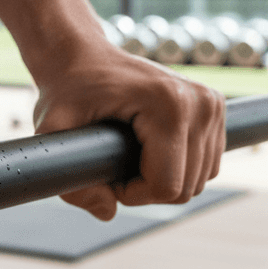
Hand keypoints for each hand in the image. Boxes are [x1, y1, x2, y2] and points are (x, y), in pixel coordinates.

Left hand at [33, 38, 225, 220]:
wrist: (83, 55)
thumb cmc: (66, 89)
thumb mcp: (52, 130)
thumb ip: (68, 178)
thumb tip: (107, 212)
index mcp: (169, 105)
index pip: (167, 186)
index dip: (131, 194)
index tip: (104, 173)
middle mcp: (201, 102)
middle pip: (187, 188)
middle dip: (146, 189)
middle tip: (112, 165)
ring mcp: (212, 103)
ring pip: (200, 180)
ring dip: (162, 180)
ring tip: (127, 155)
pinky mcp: (215, 107)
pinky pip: (206, 164)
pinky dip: (178, 168)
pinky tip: (147, 150)